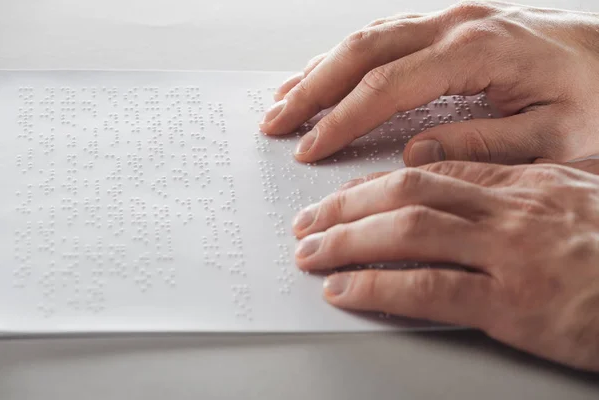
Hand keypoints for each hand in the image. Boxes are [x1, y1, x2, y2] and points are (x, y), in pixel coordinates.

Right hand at [260, 2, 598, 166]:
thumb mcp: (560, 140)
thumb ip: (485, 147)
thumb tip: (416, 152)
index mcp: (480, 51)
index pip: (387, 86)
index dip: (342, 120)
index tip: (309, 150)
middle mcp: (459, 24)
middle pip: (362, 51)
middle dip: (312, 90)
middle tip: (275, 122)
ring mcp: (454, 19)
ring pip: (368, 37)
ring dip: (321, 70)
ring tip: (286, 100)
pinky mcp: (454, 25)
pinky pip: (387, 35)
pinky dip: (348, 58)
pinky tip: (327, 73)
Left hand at [292, 160, 598, 371]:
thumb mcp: (575, 206)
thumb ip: (516, 194)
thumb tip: (455, 191)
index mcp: (529, 184)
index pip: (435, 171)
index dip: (379, 183)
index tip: (345, 196)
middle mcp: (514, 211)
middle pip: (409, 192)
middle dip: (348, 205)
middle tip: (308, 220)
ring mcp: (513, 255)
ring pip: (409, 231)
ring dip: (348, 241)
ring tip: (310, 251)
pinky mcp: (516, 306)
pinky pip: (429, 288)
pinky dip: (378, 287)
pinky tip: (344, 289)